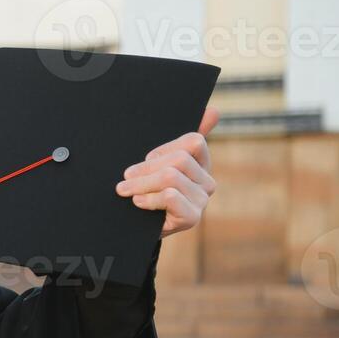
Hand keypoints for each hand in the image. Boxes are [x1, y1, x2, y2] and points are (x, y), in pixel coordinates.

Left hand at [116, 107, 218, 237]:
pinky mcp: (192, 218)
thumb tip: (213, 111)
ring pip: (170, 178)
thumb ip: (182, 141)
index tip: (146, 160)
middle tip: (125, 178)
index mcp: (202, 164)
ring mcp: (201, 201)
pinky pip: (170, 197)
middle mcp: (207, 182)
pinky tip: (138, 202)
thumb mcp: (160, 164)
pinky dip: (148, 199)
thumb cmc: (149, 192)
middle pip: (178, 160)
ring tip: (126, 190)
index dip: (164, 149)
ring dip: (141, 184)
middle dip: (145, 168)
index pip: (193, 142)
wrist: (138, 227)